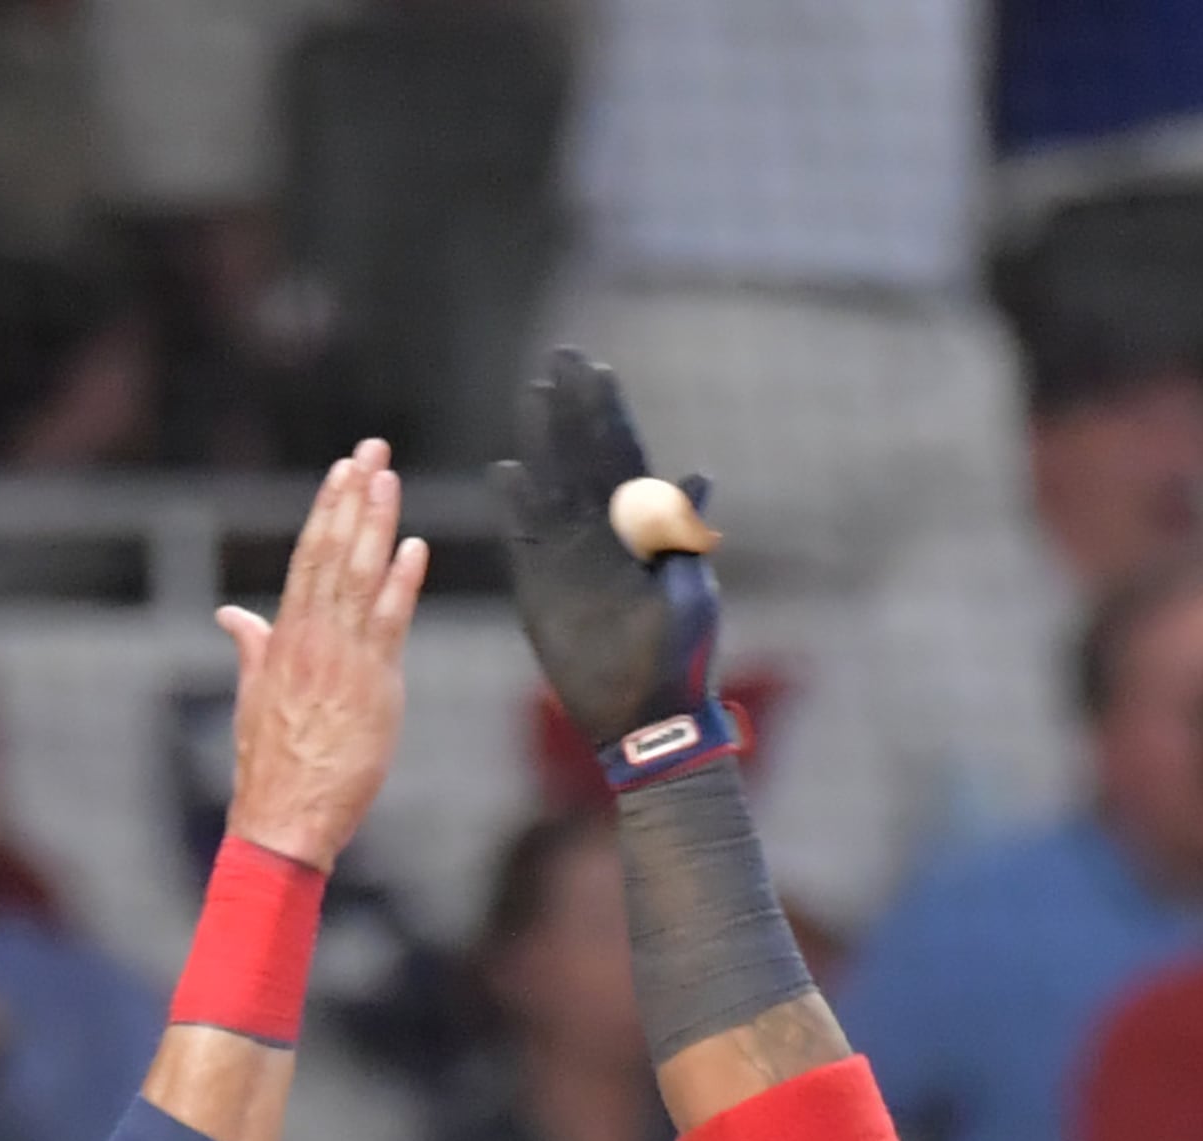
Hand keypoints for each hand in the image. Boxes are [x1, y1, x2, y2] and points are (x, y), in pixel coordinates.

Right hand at [219, 439, 426, 872]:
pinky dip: (401, 585)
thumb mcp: (253, 696)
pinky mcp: (371, 688)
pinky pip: (388, 626)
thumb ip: (251, 647)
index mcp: (285, 637)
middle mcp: (312, 639)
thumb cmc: (270, 765)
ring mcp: (342, 660)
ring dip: (377, 524)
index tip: (344, 469)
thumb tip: (232, 616)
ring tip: (390, 479)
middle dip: (355, 497)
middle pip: (335, 552)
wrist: (282, 817)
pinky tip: (413, 548)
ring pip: (360, 578)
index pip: (309, 556)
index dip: (328, 508)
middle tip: (373, 450)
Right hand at [495, 352, 728, 774]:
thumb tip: (696, 478)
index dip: (607, 411)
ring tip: (534, 395)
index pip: (622, 455)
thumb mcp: (689, 593)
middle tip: (559, 358)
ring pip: (553, 486)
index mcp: (645, 528)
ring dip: (544, 442)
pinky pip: (525, 539)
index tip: (595, 367)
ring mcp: (572, 558)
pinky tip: (507, 474)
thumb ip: (681, 537)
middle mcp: (606, 532)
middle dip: (572, 409)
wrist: (648, 719)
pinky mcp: (544, 589)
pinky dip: (517, 507)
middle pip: (584, 457)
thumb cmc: (681, 658)